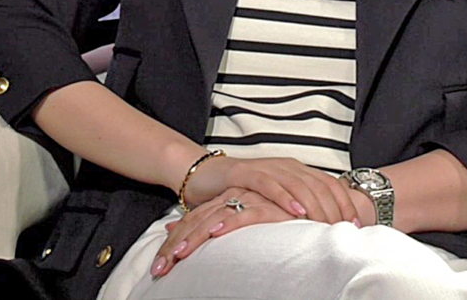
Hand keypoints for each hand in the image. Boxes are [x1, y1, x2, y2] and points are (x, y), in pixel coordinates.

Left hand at [150, 187, 304, 278]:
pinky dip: (230, 223)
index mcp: (226, 202)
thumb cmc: (277, 219)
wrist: (308, 203)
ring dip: (195, 237)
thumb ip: (220, 226)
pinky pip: (246, 214)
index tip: (158, 267)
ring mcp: (251, 199)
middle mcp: (235, 198)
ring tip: (179, 255)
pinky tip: (217, 233)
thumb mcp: (243, 222)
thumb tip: (182, 232)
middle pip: (197, 220)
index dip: (174, 242)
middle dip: (176, 244)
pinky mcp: (269, 205)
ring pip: (215, 218)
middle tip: (160, 269)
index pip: (193, 222)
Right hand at [183, 155, 361, 226]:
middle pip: (318, 185)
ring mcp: (267, 167)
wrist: (208, 176)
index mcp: (298, 170)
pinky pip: (269, 184)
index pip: (329, 185)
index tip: (358, 224)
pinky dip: (285, 197)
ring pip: (298, 184)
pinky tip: (296, 211)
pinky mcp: (246, 173)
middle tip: (346, 229)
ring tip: (327, 223)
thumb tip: (325, 229)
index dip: (345, 203)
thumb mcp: (278, 201)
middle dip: (335, 207)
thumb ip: (299, 208)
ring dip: (315, 205)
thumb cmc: (246, 193)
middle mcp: (286, 166)